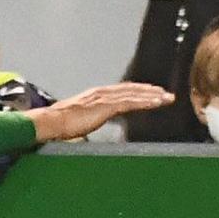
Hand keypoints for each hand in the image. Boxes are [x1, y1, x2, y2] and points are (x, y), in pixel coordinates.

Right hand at [30, 83, 174, 143]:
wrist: (51, 122)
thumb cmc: (60, 125)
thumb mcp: (78, 120)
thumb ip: (87, 120)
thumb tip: (86, 128)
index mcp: (96, 95)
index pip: (121, 91)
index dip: (137, 91)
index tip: (150, 93)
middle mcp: (102, 92)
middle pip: (131, 89)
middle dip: (149, 91)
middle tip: (165, 94)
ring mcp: (104, 98)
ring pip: (134, 94)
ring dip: (152, 96)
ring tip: (167, 98)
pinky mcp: (106, 106)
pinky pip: (130, 103)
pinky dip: (145, 102)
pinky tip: (156, 103)